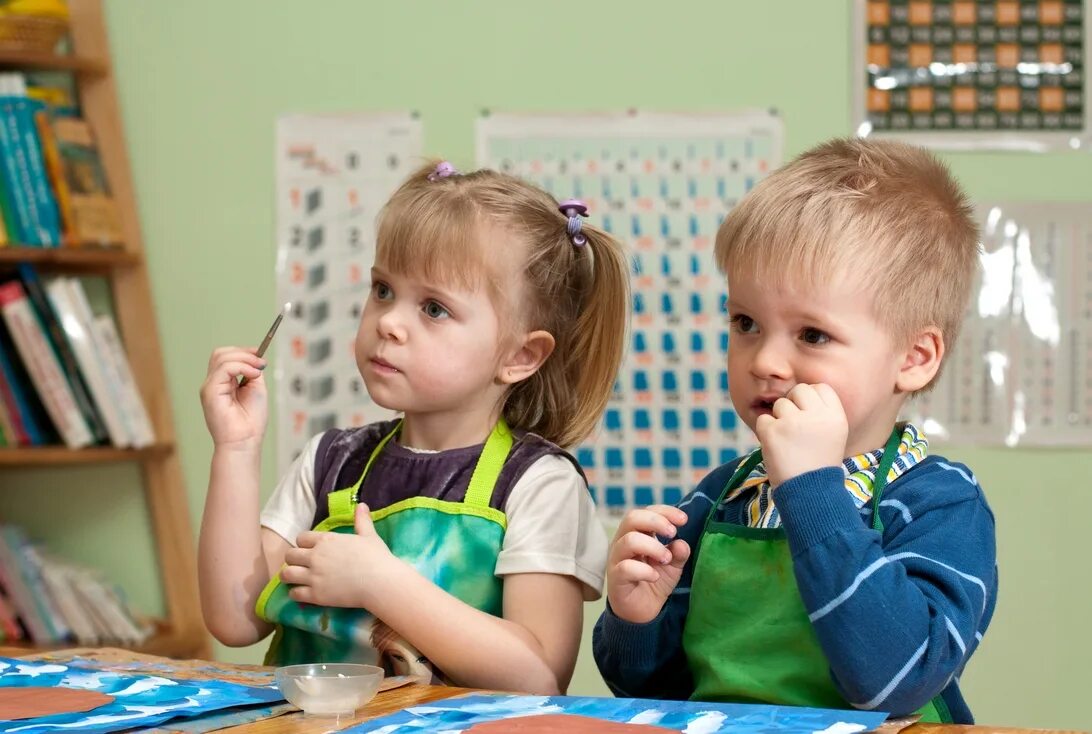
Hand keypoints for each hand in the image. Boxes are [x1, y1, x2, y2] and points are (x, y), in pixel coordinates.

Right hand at [199, 347, 267, 450]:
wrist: (245, 441)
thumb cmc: (250, 422)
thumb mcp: (256, 389)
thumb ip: (252, 372)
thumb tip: (254, 358)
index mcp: (222, 383)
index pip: (225, 358)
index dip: (242, 352)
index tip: (259, 354)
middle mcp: (213, 383)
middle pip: (220, 354)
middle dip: (243, 352)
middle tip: (260, 362)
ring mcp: (209, 387)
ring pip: (221, 357)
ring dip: (245, 359)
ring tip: (258, 369)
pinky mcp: (210, 391)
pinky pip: (223, 368)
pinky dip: (241, 367)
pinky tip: (253, 375)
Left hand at [282, 504, 397, 608]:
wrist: (379, 582)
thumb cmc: (376, 557)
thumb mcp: (369, 535)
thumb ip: (361, 520)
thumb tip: (362, 505)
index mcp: (326, 540)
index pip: (301, 538)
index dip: (304, 544)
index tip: (310, 549)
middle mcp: (315, 556)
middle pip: (290, 555)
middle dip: (294, 560)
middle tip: (302, 565)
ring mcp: (313, 576)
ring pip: (286, 574)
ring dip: (290, 576)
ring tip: (297, 579)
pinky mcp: (315, 595)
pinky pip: (294, 594)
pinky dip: (296, 594)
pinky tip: (303, 593)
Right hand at [606, 505, 689, 623]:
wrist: (641, 612)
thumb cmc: (653, 581)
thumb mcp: (672, 565)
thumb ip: (678, 553)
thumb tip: (682, 543)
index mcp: (636, 533)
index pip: (645, 512)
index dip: (664, 511)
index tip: (683, 520)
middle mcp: (623, 542)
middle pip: (632, 518)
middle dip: (656, 522)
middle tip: (673, 533)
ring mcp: (616, 559)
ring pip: (629, 540)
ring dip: (653, 547)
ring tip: (666, 559)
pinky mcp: (615, 578)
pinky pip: (626, 568)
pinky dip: (644, 570)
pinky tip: (655, 577)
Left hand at [755, 383, 847, 487]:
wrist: (808, 492)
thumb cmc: (818, 464)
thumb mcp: (834, 435)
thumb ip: (822, 413)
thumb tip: (800, 393)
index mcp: (836, 417)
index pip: (821, 387)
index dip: (810, 398)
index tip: (807, 414)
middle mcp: (817, 416)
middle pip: (799, 390)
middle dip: (793, 404)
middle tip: (794, 427)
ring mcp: (793, 422)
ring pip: (780, 404)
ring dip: (779, 419)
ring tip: (788, 441)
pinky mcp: (773, 431)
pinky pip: (763, 419)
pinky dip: (765, 432)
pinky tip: (776, 447)